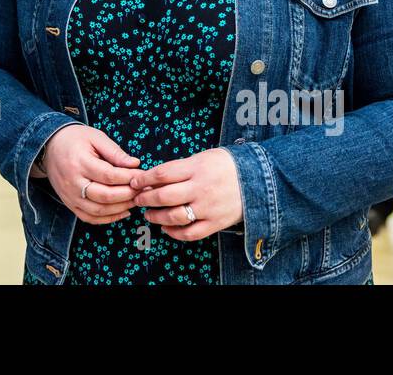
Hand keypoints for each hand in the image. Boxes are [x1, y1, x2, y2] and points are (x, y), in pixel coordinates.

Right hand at [41, 125, 141, 224]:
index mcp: (79, 162)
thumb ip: (115, 152)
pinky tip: (123, 212)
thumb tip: (135, 164)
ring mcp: (70, 196)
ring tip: (136, 200)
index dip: (129, 178)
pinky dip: (108, 219)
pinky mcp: (69, 204)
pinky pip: (89, 218)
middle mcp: (73, 182)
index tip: (144, 176)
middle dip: (128, 195)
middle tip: (143, 190)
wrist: (49, 147)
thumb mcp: (95, 137)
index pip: (109, 176)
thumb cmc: (75, 139)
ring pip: (98, 211)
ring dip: (121, 209)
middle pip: (105, 196)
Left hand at [129, 148, 243, 240]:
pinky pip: (190, 233)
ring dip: (156, 217)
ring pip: (174, 217)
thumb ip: (180, 167)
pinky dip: (174, 233)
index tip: (135, 182)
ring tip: (149, 215)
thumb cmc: (226, 165)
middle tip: (138, 199)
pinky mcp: (215, 223)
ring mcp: (208, 207)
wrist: (258, 179)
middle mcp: (200, 188)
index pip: (162, 174)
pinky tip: (166, 228)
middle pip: (164, 196)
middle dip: (146, 199)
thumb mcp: (203, 157)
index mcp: (196, 168)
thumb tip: (154, 178)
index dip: (144, 179)